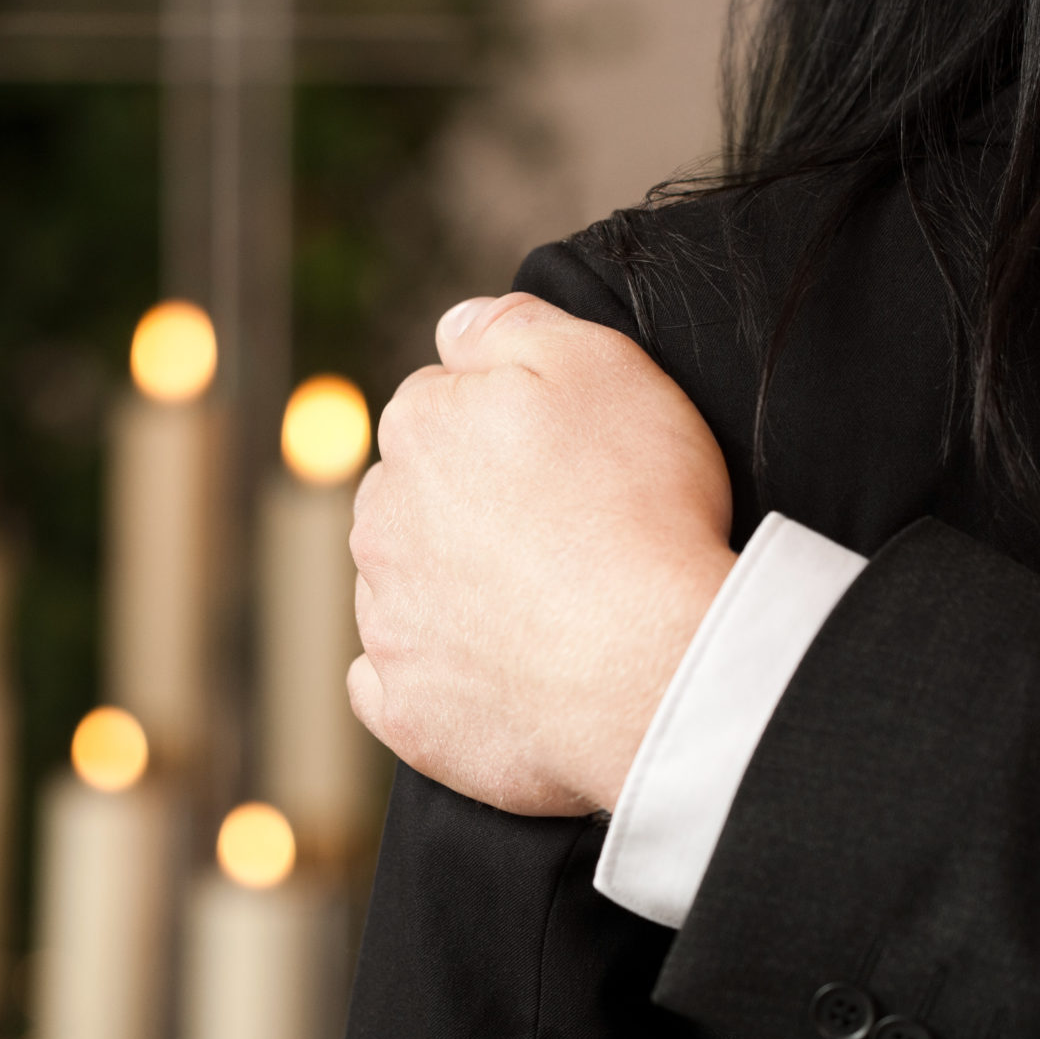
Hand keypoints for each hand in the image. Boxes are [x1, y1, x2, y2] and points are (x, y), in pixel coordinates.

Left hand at [347, 292, 735, 814]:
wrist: (659, 663)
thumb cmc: (641, 506)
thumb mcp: (600, 363)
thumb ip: (510, 326)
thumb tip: (455, 328)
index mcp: (418, 428)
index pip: (441, 408)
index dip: (508, 430)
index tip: (565, 461)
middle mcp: (380, 521)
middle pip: (416, 499)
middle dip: (468, 508)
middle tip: (561, 536)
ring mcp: (386, 623)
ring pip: (404, 589)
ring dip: (452, 592)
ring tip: (543, 611)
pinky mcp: (406, 712)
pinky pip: (393, 687)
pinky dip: (434, 681)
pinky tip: (490, 676)